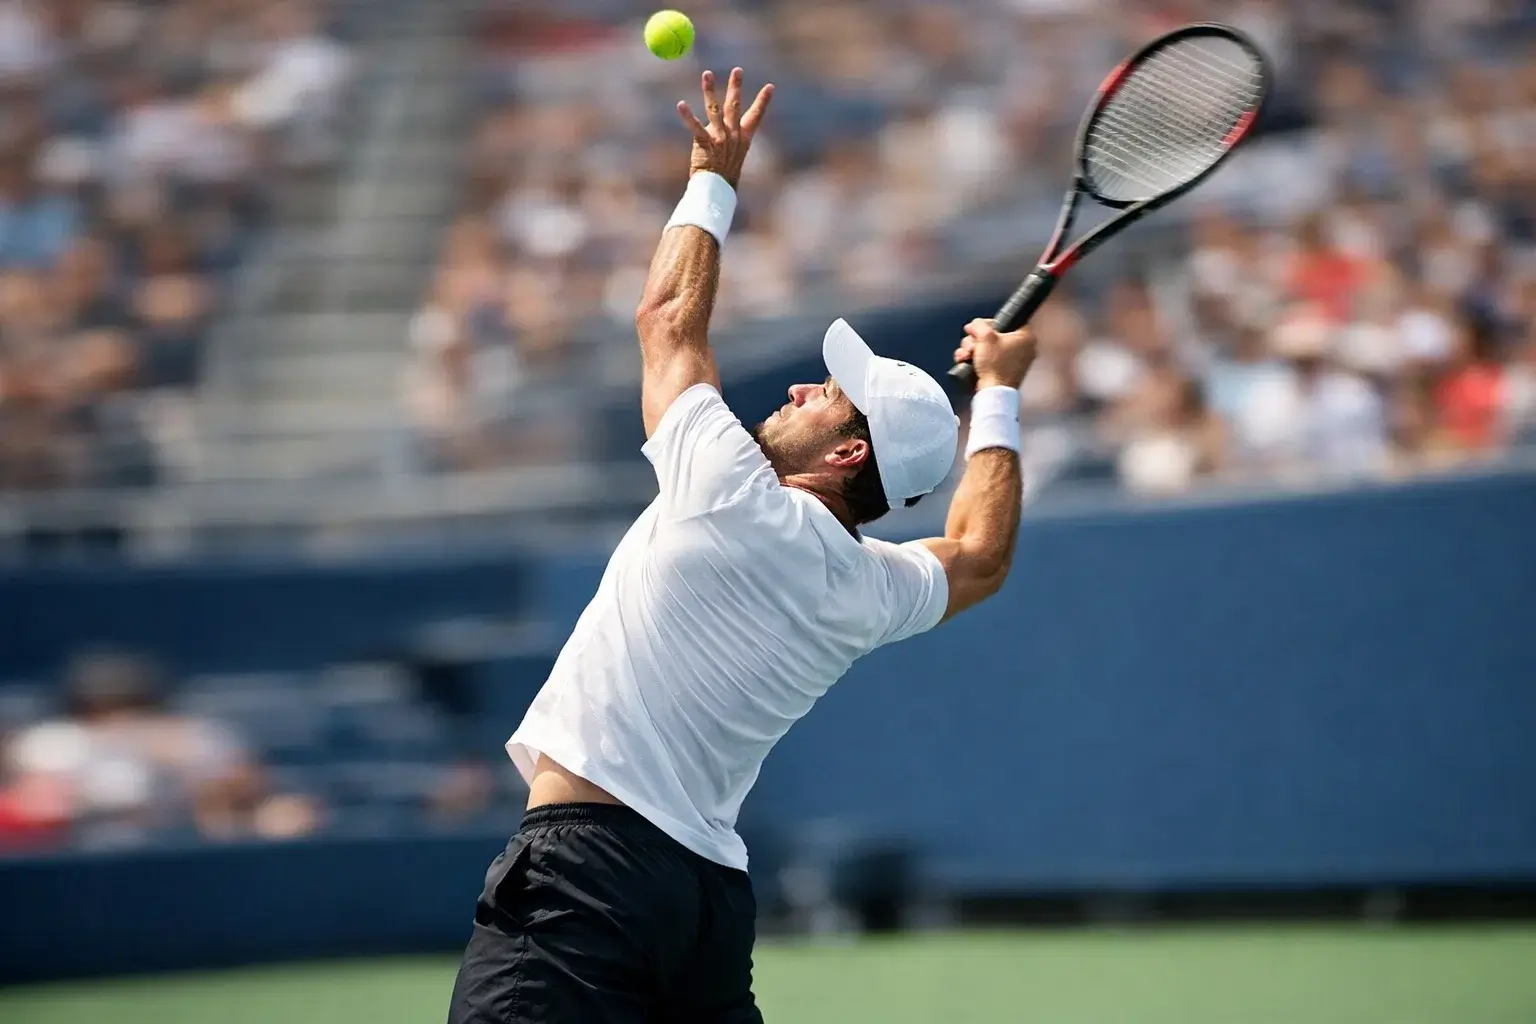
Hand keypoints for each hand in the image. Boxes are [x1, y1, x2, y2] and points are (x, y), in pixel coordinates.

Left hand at [676, 68, 773, 188]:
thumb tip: (721, 128)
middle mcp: (733, 135)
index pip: (756, 116)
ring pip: (714, 108)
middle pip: (735, 105)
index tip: (770, 86)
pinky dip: (687, 115)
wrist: (717, 191)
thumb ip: (728, 139)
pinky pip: (695, 126)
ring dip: (710, 89)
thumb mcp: (732, 156)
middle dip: (736, 86)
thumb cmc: (723, 176)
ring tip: (707, 73)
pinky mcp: (705, 143)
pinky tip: (681, 105)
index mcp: (744, 138)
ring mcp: (720, 138)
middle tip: (737, 70)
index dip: (763, 101)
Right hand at [954, 319, 1035, 389]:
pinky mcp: (1004, 371)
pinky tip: (966, 361)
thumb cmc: (995, 365)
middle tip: (971, 344)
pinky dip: (977, 360)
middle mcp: (1024, 348)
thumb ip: (979, 324)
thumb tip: (974, 325)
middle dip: (976, 339)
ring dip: (973, 349)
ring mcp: (1014, 361)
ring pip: (989, 347)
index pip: (1008, 320)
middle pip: (994, 334)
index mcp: (1026, 337)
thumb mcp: (985, 337)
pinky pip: (989, 359)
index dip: (990, 323)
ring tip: (966, 356)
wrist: (993, 393)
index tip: (979, 328)